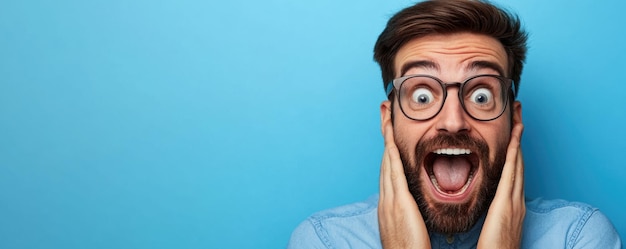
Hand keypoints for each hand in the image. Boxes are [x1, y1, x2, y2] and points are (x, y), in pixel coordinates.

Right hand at [378, 120, 430, 248]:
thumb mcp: (407, 227)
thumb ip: (408, 214)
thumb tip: (413, 208)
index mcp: (389, 205)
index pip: (388, 172)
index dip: (389, 151)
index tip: (390, 135)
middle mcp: (386, 199)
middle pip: (385, 162)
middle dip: (385, 139)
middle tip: (384, 117)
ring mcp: (390, 200)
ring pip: (387, 163)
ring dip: (387, 140)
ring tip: (387, 120)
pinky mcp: (398, 203)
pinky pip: (394, 173)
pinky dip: (392, 155)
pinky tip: (392, 141)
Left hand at [477, 123, 524, 248]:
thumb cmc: (495, 248)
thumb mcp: (495, 225)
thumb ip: (494, 213)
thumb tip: (489, 205)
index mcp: (512, 204)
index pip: (514, 172)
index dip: (514, 151)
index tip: (513, 134)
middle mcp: (516, 200)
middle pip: (519, 163)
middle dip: (519, 140)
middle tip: (519, 118)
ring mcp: (514, 201)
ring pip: (518, 165)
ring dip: (518, 142)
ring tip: (519, 122)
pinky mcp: (507, 205)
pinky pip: (511, 176)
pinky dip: (514, 158)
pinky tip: (514, 143)